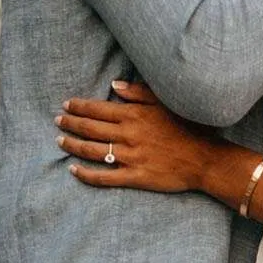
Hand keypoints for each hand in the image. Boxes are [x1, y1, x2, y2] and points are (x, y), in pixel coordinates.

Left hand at [57, 81, 222, 192]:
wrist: (205, 159)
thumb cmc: (189, 128)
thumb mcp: (165, 102)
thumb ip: (139, 92)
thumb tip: (115, 84)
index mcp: (134, 114)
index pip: (97, 109)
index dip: (78, 107)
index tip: (66, 105)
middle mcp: (128, 135)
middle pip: (90, 128)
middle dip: (70, 123)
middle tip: (57, 121)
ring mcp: (130, 157)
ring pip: (92, 151)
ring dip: (73, 145)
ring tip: (60, 141)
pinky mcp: (134, 176)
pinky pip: (104, 177)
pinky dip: (86, 174)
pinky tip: (74, 170)